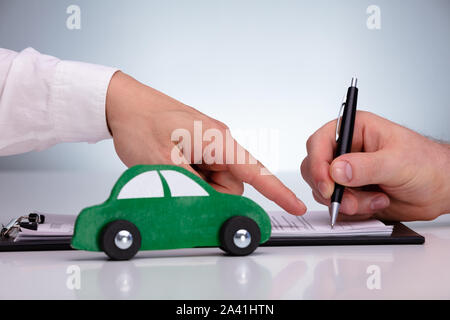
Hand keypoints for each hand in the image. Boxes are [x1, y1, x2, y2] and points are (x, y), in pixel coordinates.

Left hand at [105, 71, 305, 214]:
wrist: (123, 104)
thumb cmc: (140, 123)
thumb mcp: (161, 164)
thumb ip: (191, 188)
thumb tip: (213, 205)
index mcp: (217, 140)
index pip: (254, 170)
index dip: (277, 191)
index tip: (296, 205)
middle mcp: (219, 141)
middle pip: (233, 183)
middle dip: (210, 193)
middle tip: (181, 183)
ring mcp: (210, 144)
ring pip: (217, 182)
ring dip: (198, 185)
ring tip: (172, 170)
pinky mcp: (201, 148)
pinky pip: (206, 174)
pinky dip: (193, 178)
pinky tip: (174, 166)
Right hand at [301, 111, 449, 220]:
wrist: (440, 189)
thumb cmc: (427, 165)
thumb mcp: (398, 162)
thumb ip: (366, 166)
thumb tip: (337, 170)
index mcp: (354, 130)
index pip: (320, 143)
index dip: (317, 164)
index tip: (328, 186)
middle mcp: (346, 150)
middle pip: (314, 168)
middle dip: (331, 189)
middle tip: (350, 200)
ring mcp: (346, 173)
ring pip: (325, 191)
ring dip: (348, 202)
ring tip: (376, 199)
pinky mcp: (350, 192)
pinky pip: (337, 205)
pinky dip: (355, 211)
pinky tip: (377, 203)